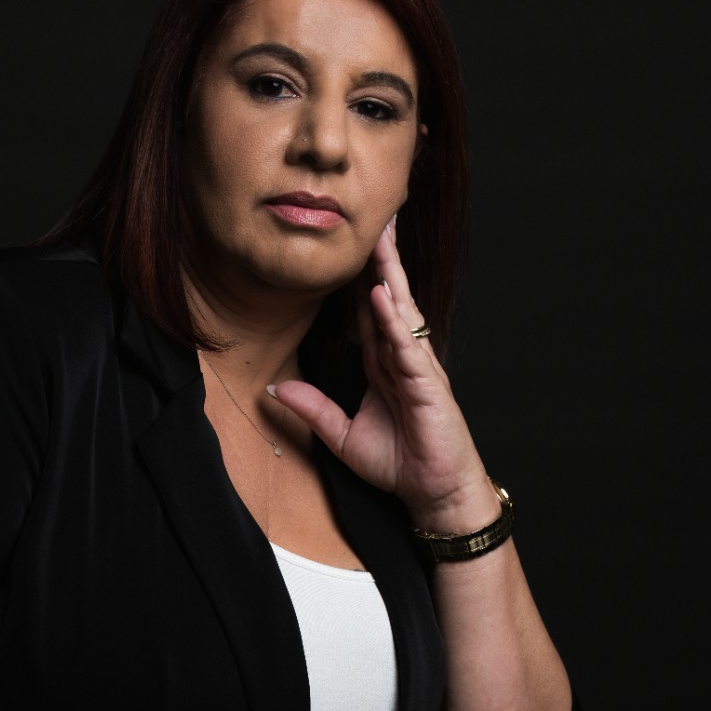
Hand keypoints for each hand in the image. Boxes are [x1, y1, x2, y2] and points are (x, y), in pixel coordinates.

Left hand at [271, 222, 496, 531]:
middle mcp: (402, 358)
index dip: (357, 279)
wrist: (435, 492)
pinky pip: (408, 346)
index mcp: (383, 365)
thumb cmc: (401, 464)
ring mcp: (418, 367)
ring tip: (380, 239)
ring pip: (401, 312)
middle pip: (387, 298)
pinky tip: (382, 296)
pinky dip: (394, 321)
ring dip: (390, 274)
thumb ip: (313, 410)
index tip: (344, 246)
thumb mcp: (342, 436)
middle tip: (372, 218)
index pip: (366, 312)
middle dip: (380, 259)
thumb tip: (274, 391)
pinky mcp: (428, 385)